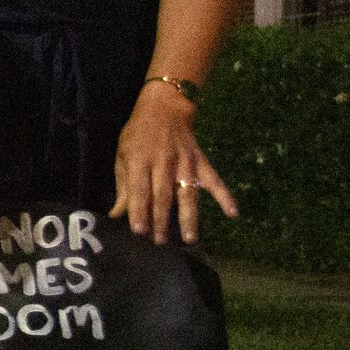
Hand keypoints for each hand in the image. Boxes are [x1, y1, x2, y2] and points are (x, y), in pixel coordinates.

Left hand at [112, 81, 233, 245]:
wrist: (165, 108)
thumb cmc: (138, 134)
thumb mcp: (123, 155)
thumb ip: (123, 186)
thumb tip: (117, 214)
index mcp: (140, 160)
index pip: (140, 189)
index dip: (139, 210)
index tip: (139, 230)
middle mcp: (164, 162)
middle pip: (163, 195)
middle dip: (161, 220)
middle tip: (160, 241)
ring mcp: (185, 162)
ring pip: (187, 193)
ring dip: (189, 217)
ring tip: (190, 238)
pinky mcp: (201, 162)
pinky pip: (215, 181)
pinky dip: (225, 196)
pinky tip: (233, 213)